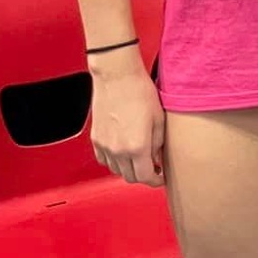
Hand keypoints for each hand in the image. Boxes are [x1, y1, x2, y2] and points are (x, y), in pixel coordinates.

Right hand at [89, 50, 165, 185]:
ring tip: (140, 158)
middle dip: (144, 176)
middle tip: (154, 168)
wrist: (117, 77)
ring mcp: (104, 145)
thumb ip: (159, 144)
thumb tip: (158, 158)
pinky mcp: (95, 139)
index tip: (161, 178)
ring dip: (128, 169)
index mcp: (137, 147)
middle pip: (130, 177)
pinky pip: (104, 160)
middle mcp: (117, 150)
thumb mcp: (160, 120)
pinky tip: (123, 152)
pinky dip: (114, 161)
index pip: (146, 177)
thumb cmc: (140, 92)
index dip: (156, 180)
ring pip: (116, 170)